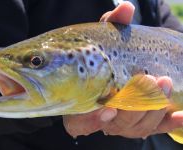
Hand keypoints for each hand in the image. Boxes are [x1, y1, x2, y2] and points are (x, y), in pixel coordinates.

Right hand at [63, 1, 182, 138]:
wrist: (116, 66)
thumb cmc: (106, 55)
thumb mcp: (105, 40)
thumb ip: (111, 27)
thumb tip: (126, 8)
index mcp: (83, 105)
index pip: (80, 123)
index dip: (92, 120)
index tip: (108, 108)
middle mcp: (103, 118)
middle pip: (117, 123)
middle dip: (135, 105)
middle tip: (149, 80)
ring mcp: (123, 123)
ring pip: (138, 126)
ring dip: (153, 108)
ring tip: (165, 83)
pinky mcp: (140, 123)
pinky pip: (154, 128)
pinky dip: (168, 122)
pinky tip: (181, 114)